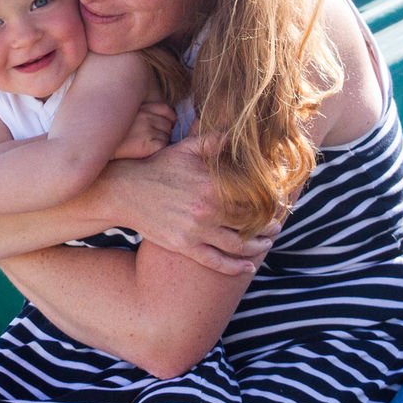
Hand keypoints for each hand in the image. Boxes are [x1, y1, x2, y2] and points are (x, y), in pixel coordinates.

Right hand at [109, 136, 275, 274]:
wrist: (124, 190)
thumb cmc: (158, 167)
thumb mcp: (187, 148)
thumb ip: (216, 141)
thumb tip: (240, 134)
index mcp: (213, 185)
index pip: (254, 197)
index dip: (270, 202)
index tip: (279, 203)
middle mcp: (208, 210)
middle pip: (250, 222)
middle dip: (268, 225)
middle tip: (277, 225)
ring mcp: (196, 231)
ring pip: (238, 245)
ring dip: (258, 246)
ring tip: (266, 244)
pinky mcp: (184, 246)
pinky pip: (215, 262)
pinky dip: (235, 267)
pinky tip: (247, 267)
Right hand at [112, 101, 175, 160]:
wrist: (101, 147)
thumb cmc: (112, 134)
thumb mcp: (125, 115)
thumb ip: (141, 113)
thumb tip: (158, 119)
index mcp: (142, 108)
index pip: (165, 109)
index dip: (170, 118)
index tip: (169, 124)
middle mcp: (146, 117)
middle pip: (168, 125)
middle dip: (165, 132)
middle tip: (155, 139)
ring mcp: (148, 130)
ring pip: (166, 137)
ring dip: (161, 142)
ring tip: (148, 146)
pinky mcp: (149, 144)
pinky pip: (163, 146)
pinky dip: (159, 150)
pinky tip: (147, 152)